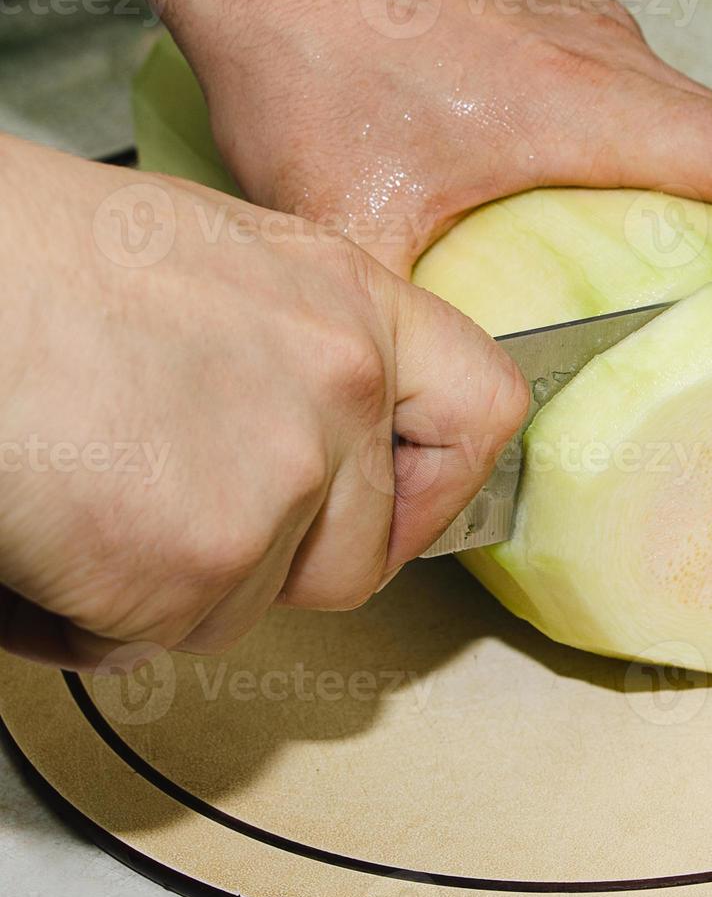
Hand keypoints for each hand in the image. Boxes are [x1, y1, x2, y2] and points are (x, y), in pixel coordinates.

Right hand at [0, 135, 527, 669]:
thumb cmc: (30, 260)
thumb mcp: (213, 263)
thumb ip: (295, 353)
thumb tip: (314, 430)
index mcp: (349, 306)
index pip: (481, 409)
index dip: (443, 480)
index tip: (405, 506)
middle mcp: (341, 391)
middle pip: (363, 551)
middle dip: (278, 562)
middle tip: (182, 511)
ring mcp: (281, 484)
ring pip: (257, 602)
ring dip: (178, 584)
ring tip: (91, 497)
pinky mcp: (202, 565)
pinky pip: (166, 635)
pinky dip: (99, 613)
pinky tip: (50, 535)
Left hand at [157, 0, 711, 275]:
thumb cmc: (311, 35)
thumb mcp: (350, 212)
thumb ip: (399, 320)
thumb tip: (426, 395)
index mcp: (587, 106)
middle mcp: (599, 53)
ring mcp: (573, 21)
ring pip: (679, 103)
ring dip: (709, 170)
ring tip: (706, 244)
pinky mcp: (537, 10)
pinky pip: (627, 79)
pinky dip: (646, 137)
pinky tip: (599, 178)